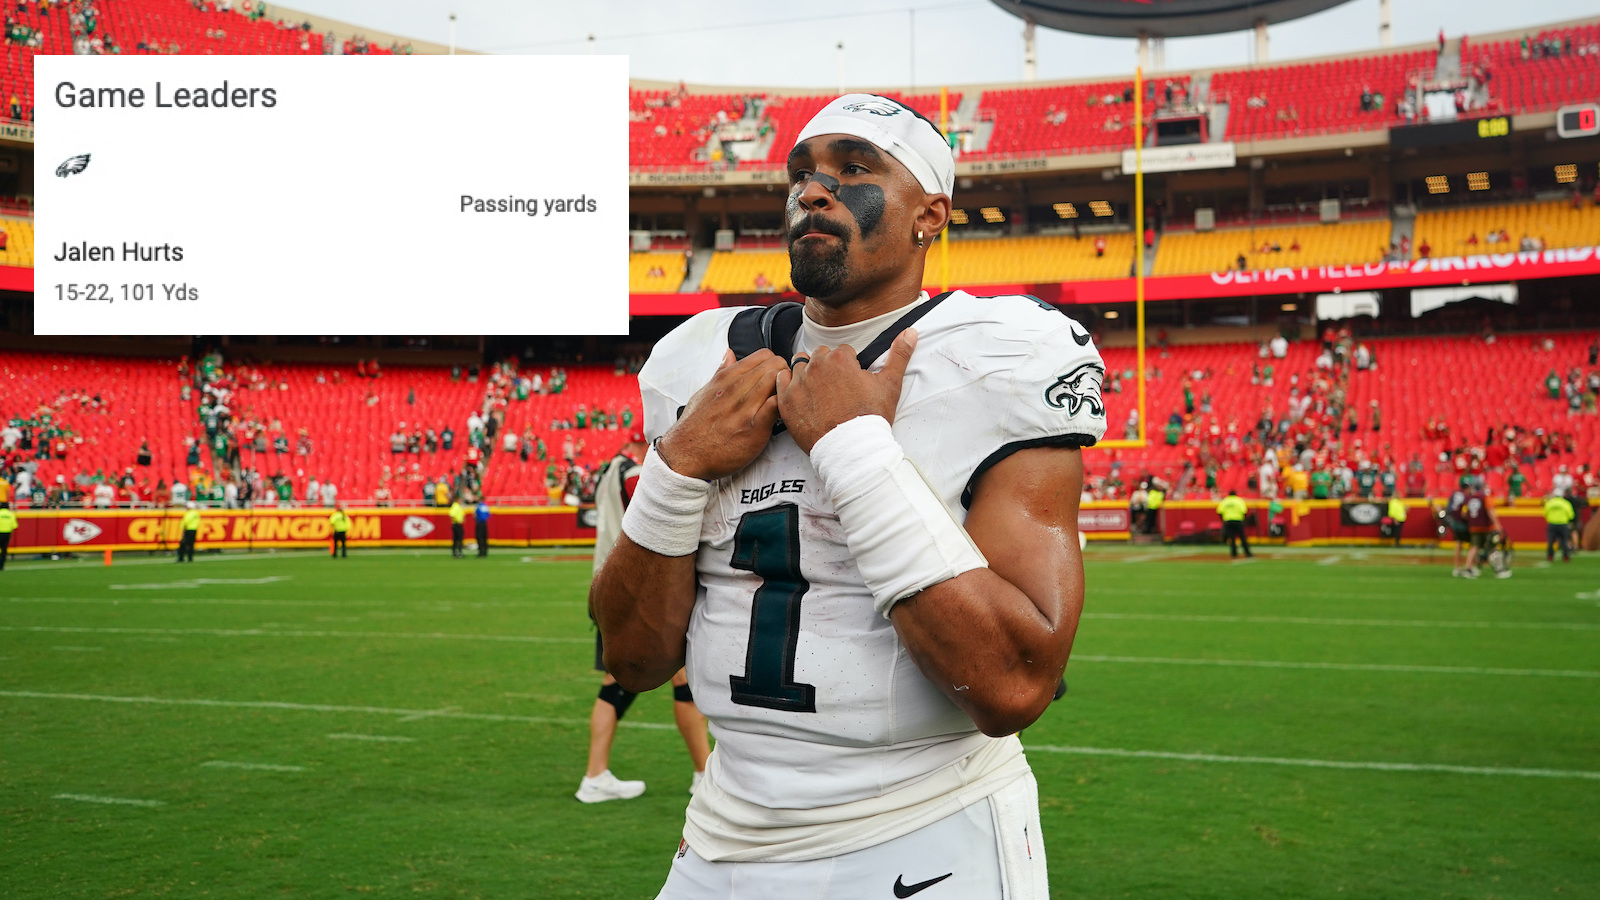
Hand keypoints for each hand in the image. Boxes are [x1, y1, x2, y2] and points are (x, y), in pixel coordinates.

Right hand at [657, 349, 787, 479]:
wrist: (686, 454)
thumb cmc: (695, 426)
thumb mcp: (705, 392)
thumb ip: (721, 372)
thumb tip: (729, 355)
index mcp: (726, 378)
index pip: (763, 355)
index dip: (774, 362)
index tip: (774, 374)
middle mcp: (736, 389)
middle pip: (775, 365)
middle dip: (784, 374)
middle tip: (782, 389)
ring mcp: (746, 407)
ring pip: (778, 381)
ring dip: (786, 389)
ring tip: (782, 402)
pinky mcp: (755, 427)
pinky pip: (776, 406)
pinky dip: (784, 406)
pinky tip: (780, 413)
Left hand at [777, 329, 916, 453]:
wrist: (851, 450)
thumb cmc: (870, 419)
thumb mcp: (890, 385)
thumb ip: (899, 355)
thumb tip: (910, 332)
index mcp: (840, 359)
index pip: (842, 352)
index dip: (849, 367)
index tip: (852, 384)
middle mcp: (816, 366)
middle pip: (821, 357)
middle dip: (828, 369)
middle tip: (838, 392)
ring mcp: (798, 383)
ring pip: (800, 366)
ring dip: (808, 375)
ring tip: (821, 395)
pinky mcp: (786, 400)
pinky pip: (781, 380)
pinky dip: (789, 385)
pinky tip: (803, 397)